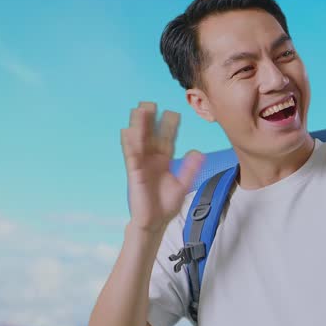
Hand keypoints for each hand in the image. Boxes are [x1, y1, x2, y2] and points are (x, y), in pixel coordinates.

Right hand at [121, 102, 204, 233]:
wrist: (155, 222)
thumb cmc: (165, 205)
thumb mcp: (182, 185)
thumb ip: (189, 169)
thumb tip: (198, 152)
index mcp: (163, 161)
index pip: (167, 140)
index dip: (169, 127)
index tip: (174, 113)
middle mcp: (151, 160)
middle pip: (151, 136)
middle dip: (151, 120)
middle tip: (151, 102)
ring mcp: (142, 165)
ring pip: (139, 142)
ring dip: (139, 126)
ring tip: (139, 110)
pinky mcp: (134, 173)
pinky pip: (131, 156)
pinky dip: (129, 144)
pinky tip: (127, 131)